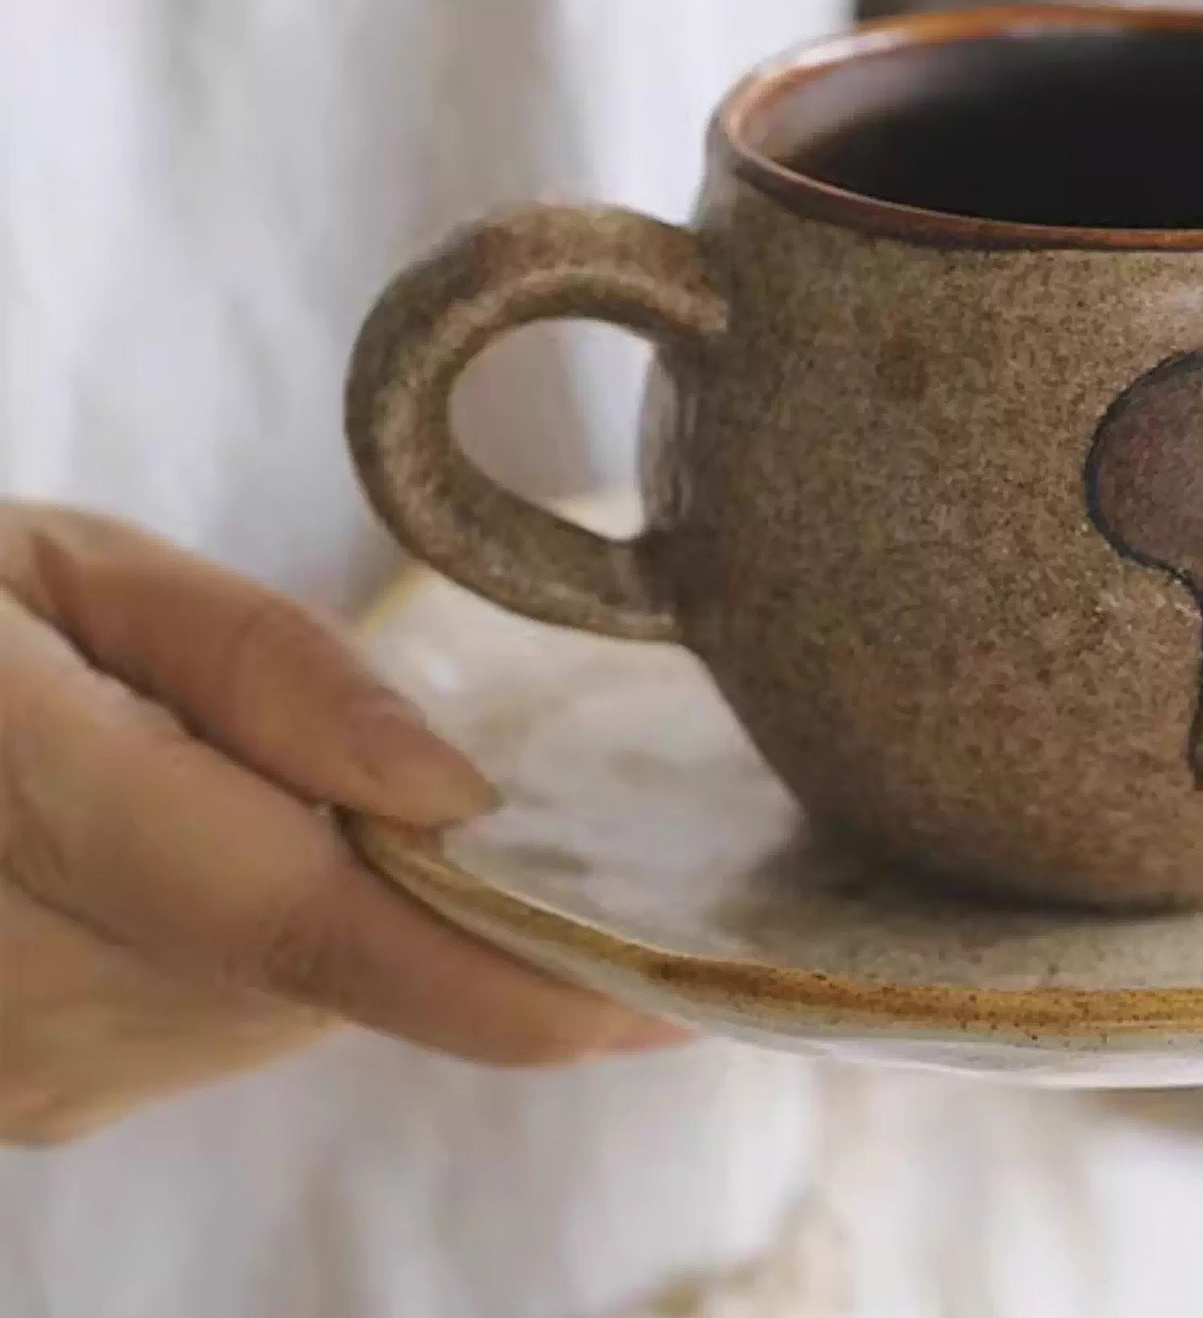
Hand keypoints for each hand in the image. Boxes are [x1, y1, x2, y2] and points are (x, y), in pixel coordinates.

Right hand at [0, 508, 680, 1146]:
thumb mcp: (66, 573)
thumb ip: (260, 673)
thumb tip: (452, 795)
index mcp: (17, 801)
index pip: (306, 924)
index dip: (501, 975)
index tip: (673, 993)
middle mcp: (12, 989)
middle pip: (323, 968)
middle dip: (438, 895)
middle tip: (523, 804)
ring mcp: (13, 1067)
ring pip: (283, 1003)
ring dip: (345, 907)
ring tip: (316, 791)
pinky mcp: (31, 1093)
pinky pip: (223, 1017)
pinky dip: (270, 936)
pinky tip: (235, 841)